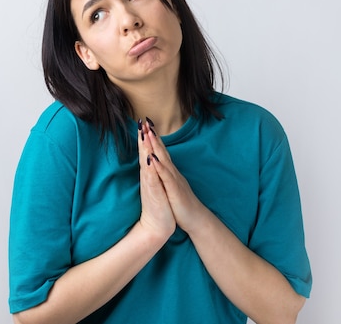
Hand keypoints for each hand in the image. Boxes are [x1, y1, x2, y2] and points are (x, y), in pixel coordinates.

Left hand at [142, 119, 203, 234]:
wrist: (196, 219)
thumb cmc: (182, 203)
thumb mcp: (172, 186)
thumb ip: (166, 175)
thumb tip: (160, 165)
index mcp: (169, 172)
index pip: (160, 152)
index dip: (153, 139)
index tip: (145, 125)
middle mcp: (172, 172)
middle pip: (161, 151)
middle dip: (153, 136)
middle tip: (145, 121)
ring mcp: (174, 180)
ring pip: (163, 160)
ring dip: (156, 146)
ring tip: (148, 133)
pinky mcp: (175, 190)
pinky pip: (166, 176)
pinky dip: (159, 166)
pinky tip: (153, 158)